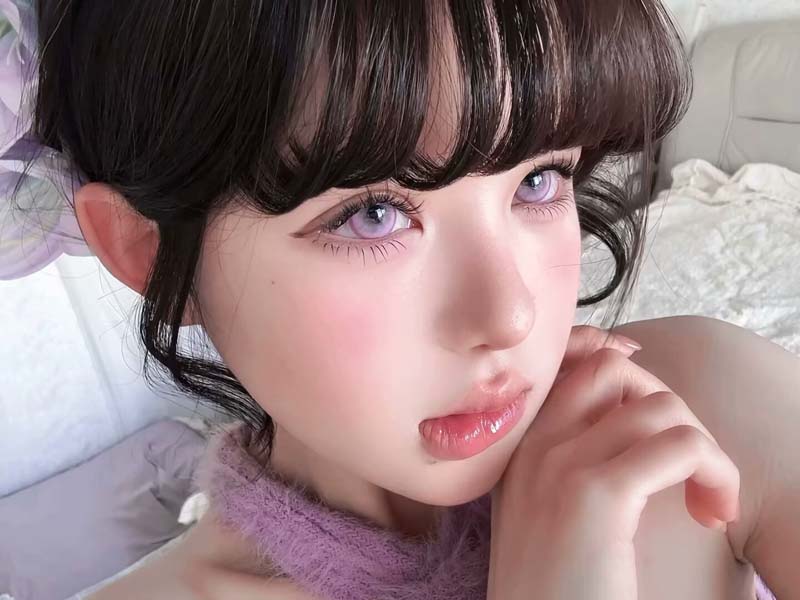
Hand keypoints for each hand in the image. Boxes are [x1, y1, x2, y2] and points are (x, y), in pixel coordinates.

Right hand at [487, 327, 739, 599]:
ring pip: (659, 406)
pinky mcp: (597, 495)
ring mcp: (560, 464)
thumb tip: (624, 418)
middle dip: (666, 405)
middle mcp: (532, 444)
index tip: (654, 403)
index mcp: (517, 447)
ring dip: (705, 449)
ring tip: (709, 498)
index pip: (564, 362)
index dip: (613, 358)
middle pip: (612, 370)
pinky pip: (682, 447)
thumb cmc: (551, 587)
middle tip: (685, 464)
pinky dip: (715, 474)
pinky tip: (713, 515)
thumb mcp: (543, 513)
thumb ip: (566, 461)